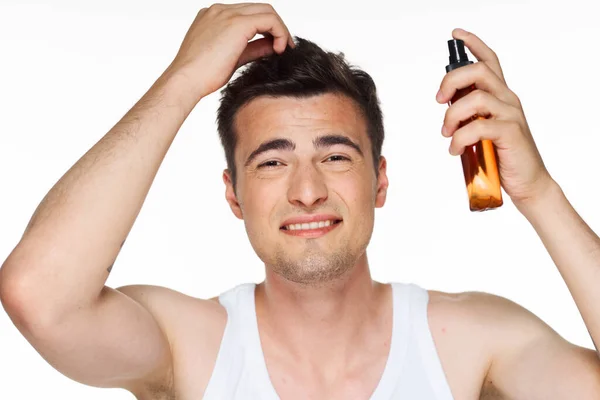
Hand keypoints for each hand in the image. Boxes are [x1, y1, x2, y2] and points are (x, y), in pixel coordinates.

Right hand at [168, 3, 294, 99]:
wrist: (186, 80)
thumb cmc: (201, 75)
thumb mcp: (232, 58)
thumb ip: (252, 49)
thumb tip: (272, 46)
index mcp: (213, 17)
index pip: (247, 15)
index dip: (265, 28)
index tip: (274, 46)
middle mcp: (219, 10)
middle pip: (259, 9)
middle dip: (275, 26)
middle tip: (284, 46)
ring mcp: (227, 14)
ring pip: (266, 11)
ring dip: (280, 29)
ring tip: (283, 49)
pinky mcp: (236, 23)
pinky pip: (269, 20)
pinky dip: (280, 32)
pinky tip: (279, 49)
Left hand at [436, 28, 553, 206]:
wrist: (527, 183)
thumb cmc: (502, 157)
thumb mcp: (482, 130)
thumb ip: (469, 115)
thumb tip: (446, 107)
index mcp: (500, 96)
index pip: (489, 61)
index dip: (473, 44)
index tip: (456, 35)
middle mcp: (507, 99)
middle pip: (477, 71)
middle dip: (450, 82)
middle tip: (439, 101)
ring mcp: (511, 115)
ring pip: (475, 99)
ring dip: (452, 116)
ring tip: (447, 134)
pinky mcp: (511, 133)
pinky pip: (478, 127)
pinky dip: (460, 139)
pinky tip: (455, 150)